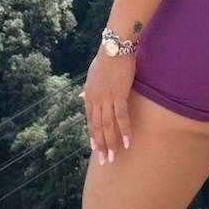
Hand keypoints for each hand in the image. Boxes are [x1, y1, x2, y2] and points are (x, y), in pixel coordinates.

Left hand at [81, 48, 134, 163]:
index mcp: (89, 96)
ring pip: (108, 125)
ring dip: (111, 143)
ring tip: (113, 157)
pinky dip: (124, 130)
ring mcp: (106, 98)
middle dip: (101, 145)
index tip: (96, 149)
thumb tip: (81, 97)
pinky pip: (121, 116)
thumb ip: (87, 89)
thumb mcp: (91, 75)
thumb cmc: (105, 59)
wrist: (114, 47)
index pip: (90, 121)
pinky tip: (127, 142)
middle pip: (97, 127)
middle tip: (104, 161)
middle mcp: (95, 99)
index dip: (93, 136)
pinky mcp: (119, 95)